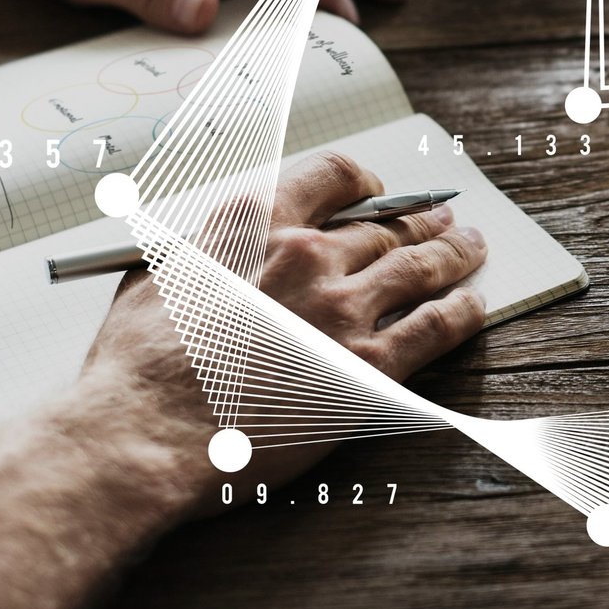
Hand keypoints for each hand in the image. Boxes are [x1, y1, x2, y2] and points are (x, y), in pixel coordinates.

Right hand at [78, 150, 488, 511]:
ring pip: (420, 266)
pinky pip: (435, 326)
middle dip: (420, 219)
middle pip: (385, 225)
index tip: (376, 190)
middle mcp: (306, 254)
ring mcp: (341, 309)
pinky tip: (473, 305)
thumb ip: (200, 252)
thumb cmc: (135, 366)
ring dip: (454, 253)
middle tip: (442, 219)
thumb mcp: (154, 279)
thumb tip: (210, 245)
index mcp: (254, 222)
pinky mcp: (367, 367)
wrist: (144, 432)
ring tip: (472, 248)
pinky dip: (462, 311)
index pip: (331, 176)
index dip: (365, 181)